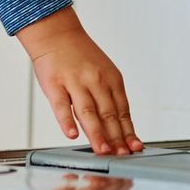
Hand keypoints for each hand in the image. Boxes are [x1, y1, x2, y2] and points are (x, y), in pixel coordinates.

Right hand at [18, 8, 143, 155]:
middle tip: (122, 155)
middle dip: (117, 137)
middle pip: (109, 114)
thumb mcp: (103, 73)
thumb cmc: (80, 57)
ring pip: (88, 112)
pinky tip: (72, 134)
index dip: (128, 132)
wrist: (57, 34)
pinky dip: (67, 121)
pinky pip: (61, 105)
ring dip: (97, 134)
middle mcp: (96, 81)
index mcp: (112, 80)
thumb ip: (108, 99)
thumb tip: (117, 129)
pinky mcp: (54, 84)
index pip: (123, 111)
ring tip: (103, 151)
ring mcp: (75, 82)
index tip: (134, 148)